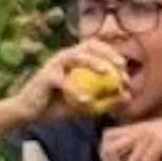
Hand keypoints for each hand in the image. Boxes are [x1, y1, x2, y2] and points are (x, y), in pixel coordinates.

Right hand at [15, 38, 135, 125]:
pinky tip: (87, 101)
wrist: (32, 114)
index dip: (112, 55)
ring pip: (75, 56)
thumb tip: (129, 96)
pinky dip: (75, 91)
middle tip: (121, 66)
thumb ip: (107, 100)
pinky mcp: (45, 76)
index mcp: (76, 60)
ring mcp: (54, 64)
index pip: (97, 48)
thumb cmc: (60, 107)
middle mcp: (65, 57)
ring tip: (107, 72)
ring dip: (93, 62)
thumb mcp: (88, 106)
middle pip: (88, 46)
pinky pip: (63, 81)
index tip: (126, 71)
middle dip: (106, 53)